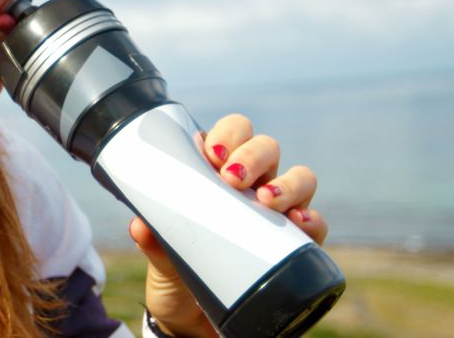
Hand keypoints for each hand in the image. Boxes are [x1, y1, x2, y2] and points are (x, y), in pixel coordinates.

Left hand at [129, 114, 327, 336]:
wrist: (196, 325)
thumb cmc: (177, 275)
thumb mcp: (162, 258)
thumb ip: (154, 240)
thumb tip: (140, 225)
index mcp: (217, 175)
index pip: (233, 134)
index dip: (229, 134)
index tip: (213, 153)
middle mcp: (253, 186)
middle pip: (267, 148)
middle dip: (254, 155)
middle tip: (234, 178)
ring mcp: (277, 213)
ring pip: (300, 178)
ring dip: (288, 183)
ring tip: (268, 201)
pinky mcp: (296, 244)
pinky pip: (314, 224)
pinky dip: (313, 219)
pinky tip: (300, 223)